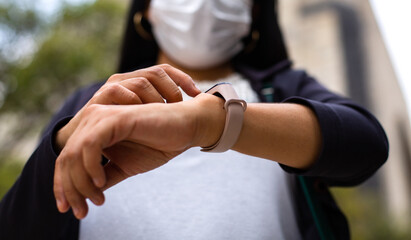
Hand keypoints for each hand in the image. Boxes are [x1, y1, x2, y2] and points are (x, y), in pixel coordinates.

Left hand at [54, 94, 224, 218]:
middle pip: (65, 158)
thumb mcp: (125, 167)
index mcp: (92, 130)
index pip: (66, 159)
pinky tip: (101, 183)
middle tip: (81, 212)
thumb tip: (83, 197)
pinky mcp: (116, 118)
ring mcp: (102, 117)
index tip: (68, 210)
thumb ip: (103, 178)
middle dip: (70, 190)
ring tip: (97, 200)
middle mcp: (92, 120)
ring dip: (81, 183)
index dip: (62, 186)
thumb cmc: (158, 144)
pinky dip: (91, 167)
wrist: (185, 128)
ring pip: (74, 154)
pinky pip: (91, 145)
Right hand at [55, 64, 200, 150]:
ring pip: (142, 81)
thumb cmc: (118, 137)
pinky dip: (136, 101)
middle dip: (174, 88)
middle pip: (157, 72)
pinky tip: (144, 114)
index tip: (198, 93)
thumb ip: (159, 117)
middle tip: (180, 106)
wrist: (81, 146)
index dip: (183, 79)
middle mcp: (126, 80)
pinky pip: (120, 90)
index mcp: (137, 84)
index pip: (164, 72)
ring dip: (157, 97)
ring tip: (163, 113)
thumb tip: (190, 117)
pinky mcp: (99, 97)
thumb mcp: (142, 125)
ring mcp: (112, 86)